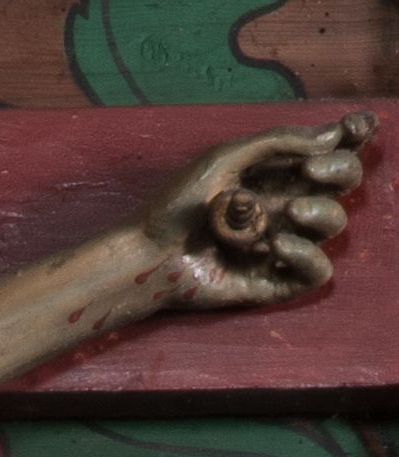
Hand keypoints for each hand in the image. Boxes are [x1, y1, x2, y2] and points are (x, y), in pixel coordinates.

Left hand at [140, 115, 373, 309]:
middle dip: (341, 171)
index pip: (332, 151)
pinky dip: (306, 255)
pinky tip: (276, 245)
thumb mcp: (225, 159)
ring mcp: (282, 243)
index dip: (354, 137)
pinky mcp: (272, 280)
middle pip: (345, 183)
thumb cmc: (177, 205)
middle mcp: (286, 205)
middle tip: (310, 172)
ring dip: (319, 213)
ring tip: (286, 215)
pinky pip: (316, 272)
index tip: (356, 128)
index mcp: (279, 173)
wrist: (147, 256)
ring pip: (334, 225)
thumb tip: (331, 135)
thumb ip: (277, 143)